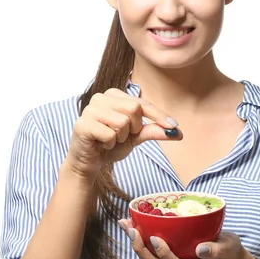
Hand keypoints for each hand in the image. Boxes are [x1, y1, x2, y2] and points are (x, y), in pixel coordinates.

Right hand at [63, 88, 181, 178]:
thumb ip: (153, 131)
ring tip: (110, 140)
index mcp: (114, 95)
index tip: (174, 126)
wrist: (89, 162)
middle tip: (122, 136)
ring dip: (121, 137)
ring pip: (122, 122)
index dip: (159, 116)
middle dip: (134, 128)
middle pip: (134, 108)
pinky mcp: (82, 123)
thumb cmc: (111, 145)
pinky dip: (110, 144)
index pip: (142, 103)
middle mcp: (101, 97)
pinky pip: (109, 134)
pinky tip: (101, 144)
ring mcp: (90, 109)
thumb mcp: (136, 137)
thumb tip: (177, 132)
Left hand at [118, 219, 243, 258]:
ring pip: (149, 258)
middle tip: (131, 229)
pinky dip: (140, 239)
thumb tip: (200, 249)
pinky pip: (151, 251)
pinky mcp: (168, 256)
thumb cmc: (228, 251)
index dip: (163, 254)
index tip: (156, 238)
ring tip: (125, 224)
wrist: (227, 257)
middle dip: (140, 248)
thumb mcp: (227, 249)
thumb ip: (216, 250)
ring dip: (135, 242)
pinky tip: (133, 224)